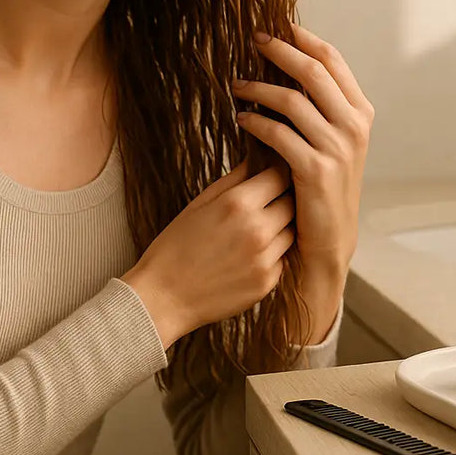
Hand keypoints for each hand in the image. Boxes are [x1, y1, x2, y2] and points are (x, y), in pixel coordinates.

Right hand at [122, 159, 296, 346]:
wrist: (163, 298)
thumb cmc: (175, 247)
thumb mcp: (200, 203)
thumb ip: (234, 179)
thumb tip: (257, 157)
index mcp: (238, 203)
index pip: (280, 175)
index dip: (277, 172)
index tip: (272, 174)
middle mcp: (257, 229)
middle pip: (292, 202)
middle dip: (282, 198)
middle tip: (266, 201)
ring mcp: (264, 258)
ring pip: (290, 231)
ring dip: (279, 227)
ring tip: (254, 230)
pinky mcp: (267, 282)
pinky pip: (282, 258)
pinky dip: (272, 254)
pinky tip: (248, 255)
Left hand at [232, 22, 374, 274]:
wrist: (329, 238)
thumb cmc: (324, 185)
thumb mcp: (332, 140)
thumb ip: (319, 105)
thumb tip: (288, 64)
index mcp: (360, 112)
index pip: (333, 60)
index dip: (305, 39)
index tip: (279, 26)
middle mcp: (354, 125)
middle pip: (313, 71)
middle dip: (280, 51)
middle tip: (253, 40)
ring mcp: (338, 147)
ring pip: (292, 99)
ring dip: (258, 87)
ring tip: (235, 85)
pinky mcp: (315, 169)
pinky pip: (278, 133)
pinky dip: (255, 121)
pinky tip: (240, 118)